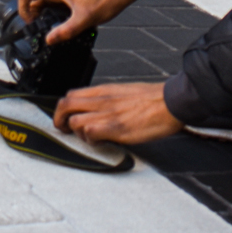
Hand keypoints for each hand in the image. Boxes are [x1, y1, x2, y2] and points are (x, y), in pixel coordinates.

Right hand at [17, 0, 144, 45]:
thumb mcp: (85, 19)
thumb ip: (66, 30)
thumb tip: (49, 40)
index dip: (22, 7)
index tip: (29, 22)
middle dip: (33, 14)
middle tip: (40, 30)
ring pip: (46, 1)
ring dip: (44, 14)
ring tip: (53, 29)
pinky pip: (57, 2)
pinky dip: (55, 13)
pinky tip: (65, 24)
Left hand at [55, 82, 181, 144]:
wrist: (172, 101)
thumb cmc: (154, 99)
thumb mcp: (125, 93)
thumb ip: (109, 100)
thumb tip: (99, 111)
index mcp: (105, 91)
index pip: (72, 94)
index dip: (63, 109)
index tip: (65, 119)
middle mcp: (102, 100)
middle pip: (65, 105)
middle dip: (59, 120)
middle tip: (64, 130)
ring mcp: (108, 114)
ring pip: (74, 120)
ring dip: (77, 132)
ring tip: (89, 138)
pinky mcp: (116, 128)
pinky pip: (90, 133)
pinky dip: (90, 140)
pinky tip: (102, 142)